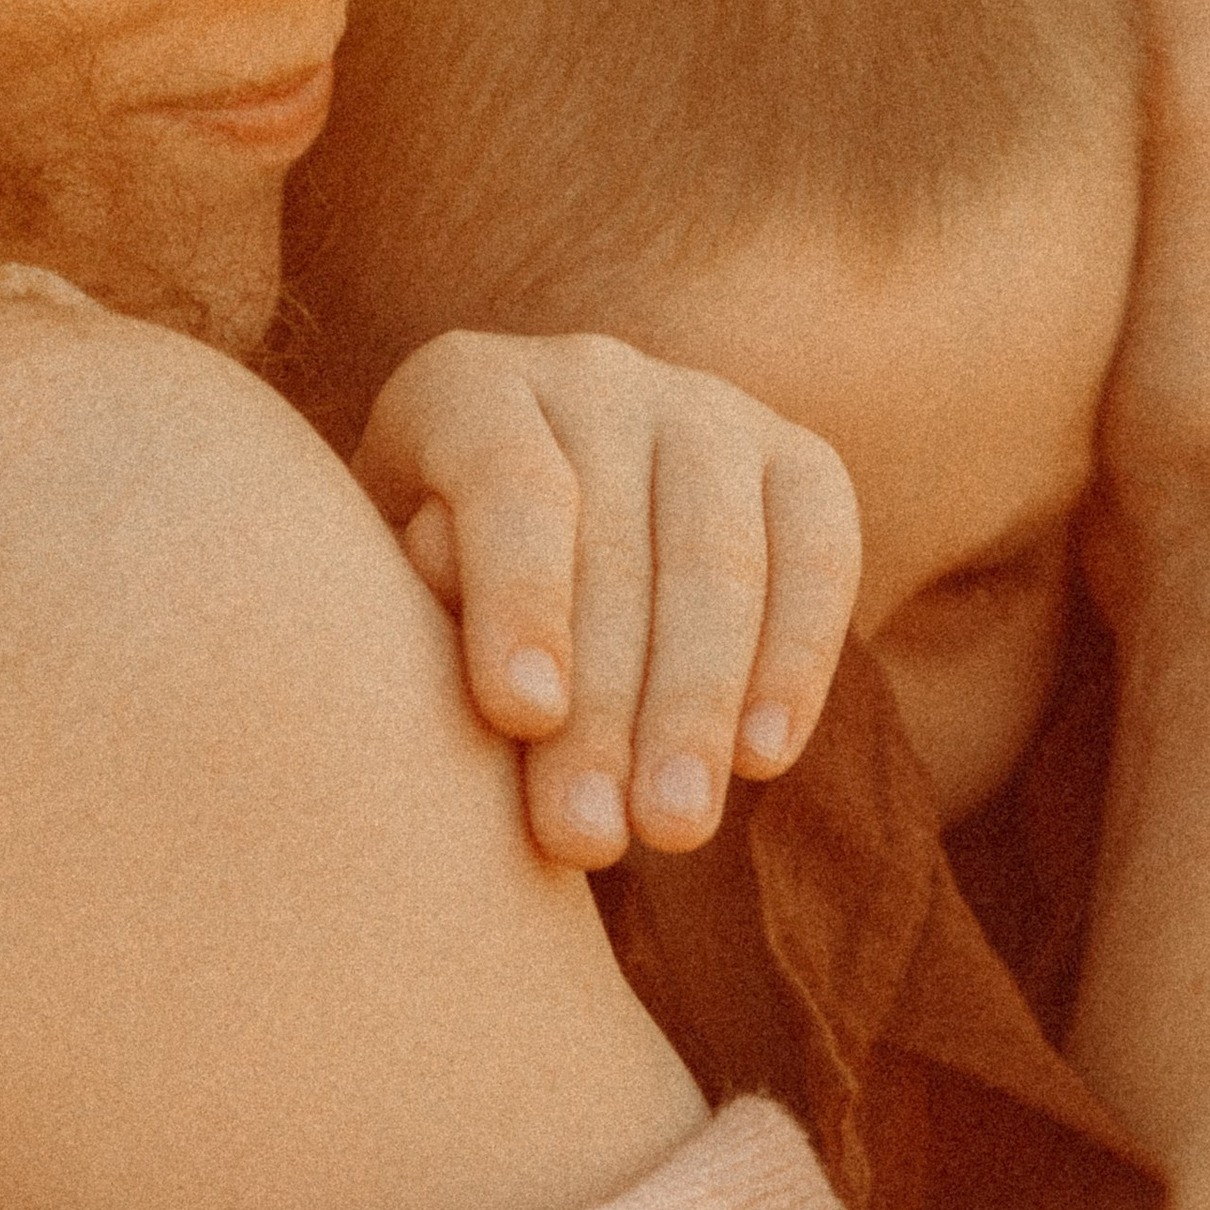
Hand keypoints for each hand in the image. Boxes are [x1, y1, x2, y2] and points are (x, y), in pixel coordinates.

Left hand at [353, 329, 860, 868]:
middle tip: (587, 836)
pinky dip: (796, 660)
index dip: (518, 596)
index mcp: (467, 387)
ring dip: (696, 705)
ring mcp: (705, 407)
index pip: (506, 479)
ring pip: (718, 557)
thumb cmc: (433, 600)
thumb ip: (426, 623)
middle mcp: (591, 373)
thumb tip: (515, 689)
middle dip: (604, 706)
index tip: (520, 716)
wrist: (540, 553)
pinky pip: (819, 553)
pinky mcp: (799, 458)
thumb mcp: (390, 598)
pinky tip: (763, 760)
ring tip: (671, 827)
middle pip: (616, 540)